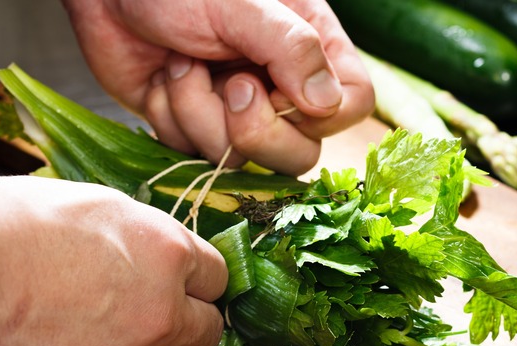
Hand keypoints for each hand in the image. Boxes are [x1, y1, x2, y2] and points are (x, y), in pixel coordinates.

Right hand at [0, 172, 226, 345]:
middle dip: (185, 322)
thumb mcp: (99, 207)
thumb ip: (148, 239)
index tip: (187, 285)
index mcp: (167, 256)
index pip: (218, 279)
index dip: (199, 280)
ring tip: (83, 329)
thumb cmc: (9, 225)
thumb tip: (165, 258)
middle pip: (206, 332)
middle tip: (152, 313)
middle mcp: (158, 315)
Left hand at [61, 0, 374, 175]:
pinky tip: (165, 80)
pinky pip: (197, 156)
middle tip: (230, 86)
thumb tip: (326, 102)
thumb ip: (292, 47)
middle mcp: (281, 87)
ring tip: (183, 65)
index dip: (320, 115)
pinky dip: (173, 119)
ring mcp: (238, 114)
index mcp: (309, 49)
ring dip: (201, 115)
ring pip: (242, 160)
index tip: (278, 90)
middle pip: (301, 153)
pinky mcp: (196, 128)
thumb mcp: (242, 3)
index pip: (351, 104)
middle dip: (256, 130)